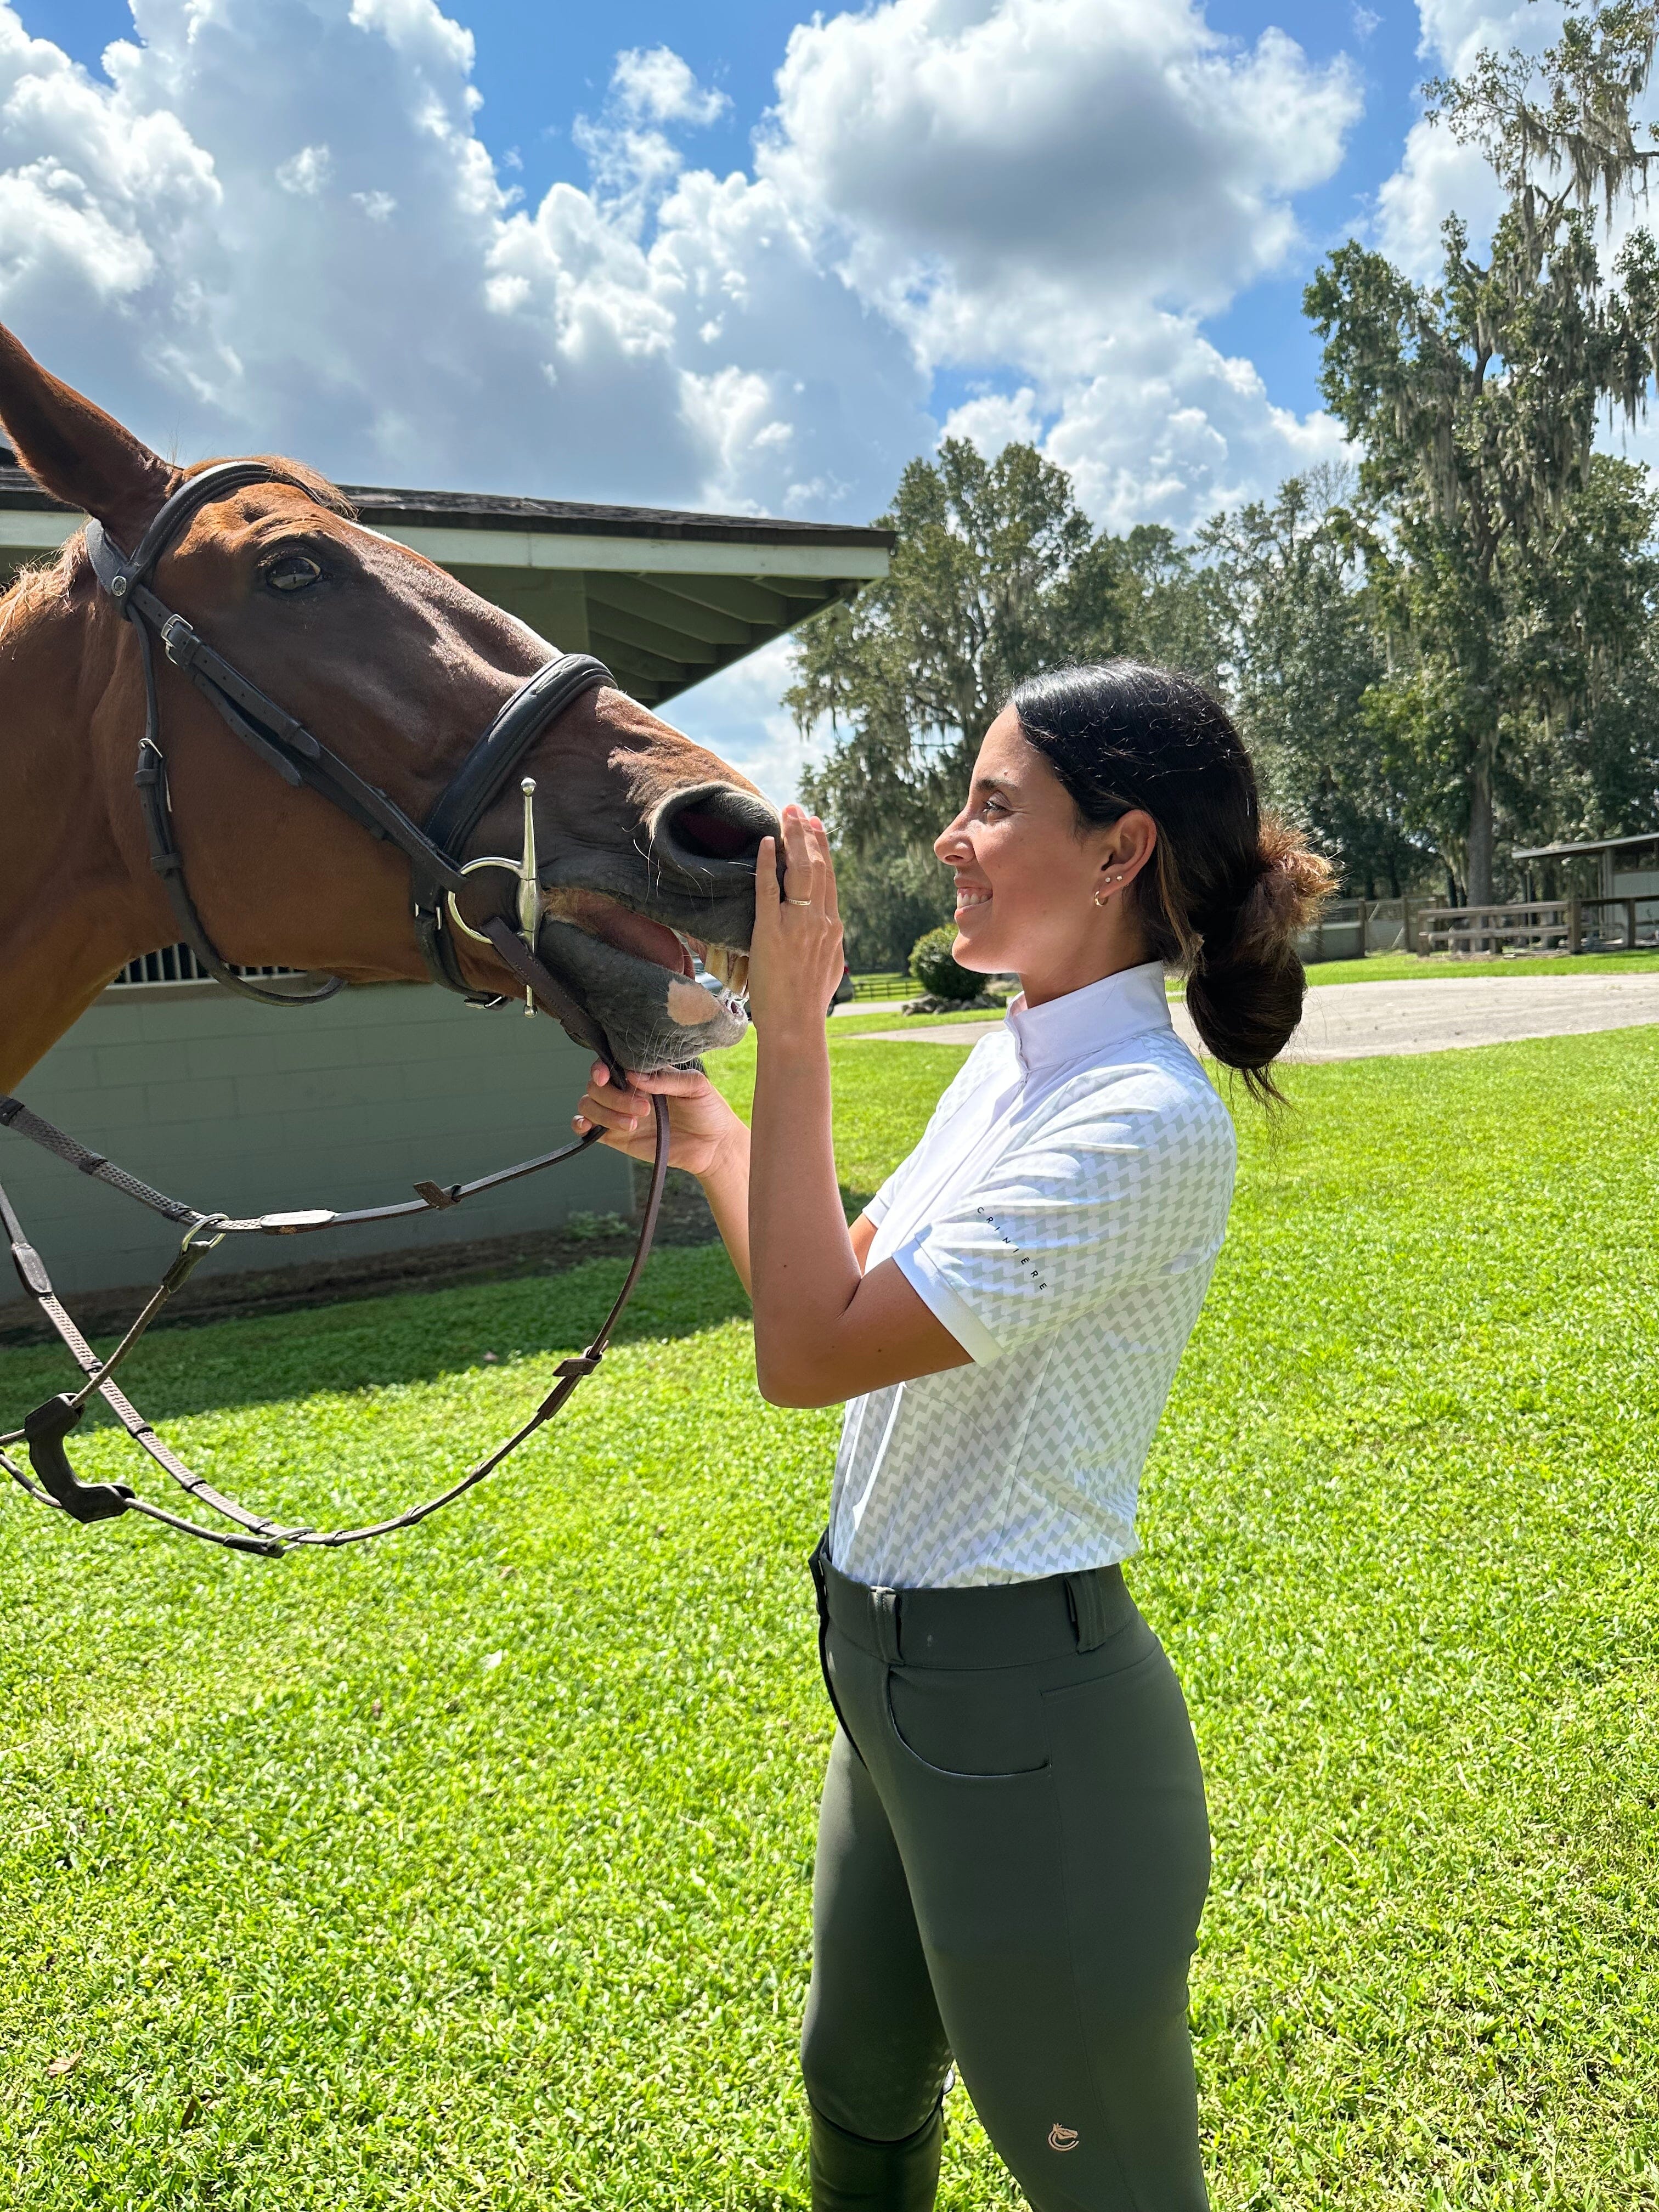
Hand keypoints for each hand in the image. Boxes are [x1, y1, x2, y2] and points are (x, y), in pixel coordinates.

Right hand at [573, 1061, 742, 1177]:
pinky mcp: (616, 1136)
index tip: (608, 1076)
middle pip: (596, 1085)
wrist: (714, 1146)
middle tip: (644, 1109)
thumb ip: (666, 1079)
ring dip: (605, 1113)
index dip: (603, 1067)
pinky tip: (590, 1127)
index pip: (612, 1062)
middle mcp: (627, 1090)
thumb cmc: (708, 1110)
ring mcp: (619, 1112)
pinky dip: (582, 1124)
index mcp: (643, 1073)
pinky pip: (588, 1127)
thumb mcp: (695, 1087)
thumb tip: (634, 1075)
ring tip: (633, 1124)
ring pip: (589, 1104)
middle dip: (614, 1097)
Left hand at [749, 805, 843, 1047]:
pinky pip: (769, 890)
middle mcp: (820, 921)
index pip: (829, 878)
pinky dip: (769, 863)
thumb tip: (825, 933)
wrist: (797, 1024)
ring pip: (800, 871)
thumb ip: (827, 944)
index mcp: (833, 927)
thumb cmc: (807, 1003)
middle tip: (799, 809)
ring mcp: (797, 925)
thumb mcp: (828, 968)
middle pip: (817, 866)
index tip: (817, 827)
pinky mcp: (771, 932)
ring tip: (786, 814)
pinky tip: (766, 843)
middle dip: (808, 834)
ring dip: (793, 838)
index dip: (823, 849)